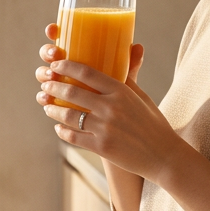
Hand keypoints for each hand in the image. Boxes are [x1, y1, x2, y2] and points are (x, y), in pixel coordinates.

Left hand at [34, 26, 184, 181]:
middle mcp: (111, 108)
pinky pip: (73, 137)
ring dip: (52, 109)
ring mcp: (105, 128)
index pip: (87, 73)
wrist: (164, 155)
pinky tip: (58, 128)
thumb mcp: (141, 97)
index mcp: (121, 91)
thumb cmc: (153, 123)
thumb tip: (121, 54)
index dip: (67, 67)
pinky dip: (62, 131)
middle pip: (72, 92)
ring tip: (47, 106)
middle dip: (53, 87)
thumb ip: (126, 79)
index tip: (56, 65)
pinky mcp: (102, 147)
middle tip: (45, 84)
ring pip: (68, 116)